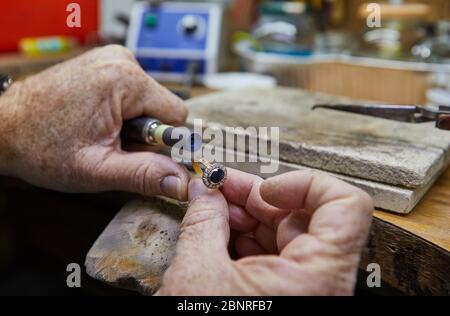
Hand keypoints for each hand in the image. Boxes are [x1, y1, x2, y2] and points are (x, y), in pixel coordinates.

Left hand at [0, 45, 188, 199]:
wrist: (4, 129)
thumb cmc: (41, 147)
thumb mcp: (98, 169)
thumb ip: (146, 175)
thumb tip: (183, 182)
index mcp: (125, 79)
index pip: (177, 115)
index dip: (161, 142)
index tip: (133, 151)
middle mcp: (121, 60)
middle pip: (161, 108)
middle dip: (143, 133)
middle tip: (109, 144)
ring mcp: (111, 59)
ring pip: (148, 102)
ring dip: (132, 124)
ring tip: (99, 133)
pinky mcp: (104, 64)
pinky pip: (132, 94)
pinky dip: (122, 112)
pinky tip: (96, 122)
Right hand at [157, 169, 372, 294]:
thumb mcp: (198, 278)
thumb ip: (203, 223)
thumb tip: (204, 192)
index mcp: (319, 279)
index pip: (346, 205)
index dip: (306, 185)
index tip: (266, 189)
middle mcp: (320, 283)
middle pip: (303, 215)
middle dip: (256, 196)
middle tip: (218, 187)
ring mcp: (303, 288)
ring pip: (284, 233)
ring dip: (245, 215)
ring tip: (210, 209)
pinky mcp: (285, 294)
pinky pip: (271, 253)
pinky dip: (243, 237)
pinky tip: (217, 232)